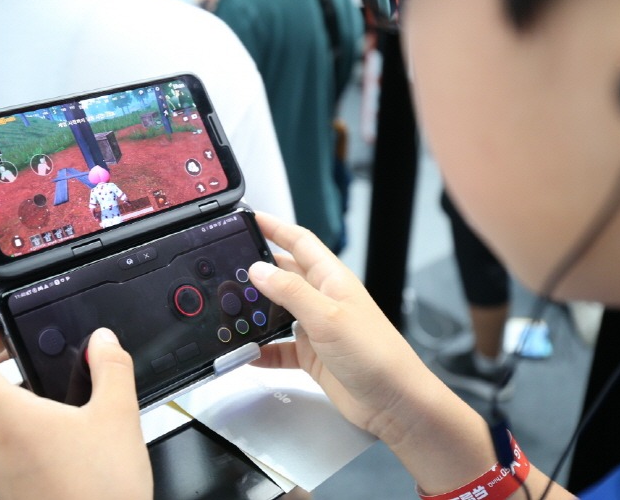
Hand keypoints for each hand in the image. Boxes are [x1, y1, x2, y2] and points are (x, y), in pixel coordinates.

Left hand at [0, 328, 151, 499]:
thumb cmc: (104, 493)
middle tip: (15, 360)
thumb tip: (103, 341)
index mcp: (11, 421)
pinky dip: (8, 432)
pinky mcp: (10, 492)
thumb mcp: (119, 416)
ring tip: (40, 393)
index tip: (2, 337)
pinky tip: (54, 433)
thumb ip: (111, 368)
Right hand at [248, 214, 524, 495]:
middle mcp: (323, 299)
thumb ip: (290, 291)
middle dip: (257, 269)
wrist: (394, 402)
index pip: (300, 242)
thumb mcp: (328, 316)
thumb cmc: (375, 353)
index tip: (250, 217)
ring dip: (256, 312)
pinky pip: (279, 349)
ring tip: (229, 310)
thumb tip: (258, 269)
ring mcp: (317, 328)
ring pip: (277, 312)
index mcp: (332, 279)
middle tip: (226, 267)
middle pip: (284, 275)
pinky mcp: (312, 356)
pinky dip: (262, 350)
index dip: (276, 228)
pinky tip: (246, 353)